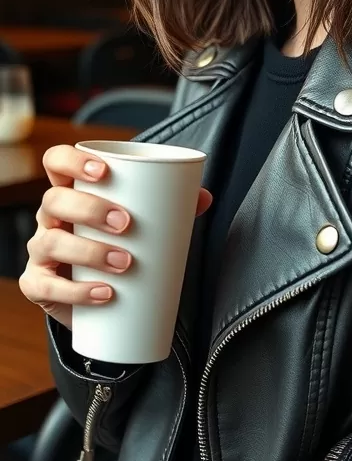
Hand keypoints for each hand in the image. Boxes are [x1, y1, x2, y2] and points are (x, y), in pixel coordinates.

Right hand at [19, 145, 211, 330]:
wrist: (103, 299)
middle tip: (126, 223)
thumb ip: (171, 207)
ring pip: (50, 242)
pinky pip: (45, 285)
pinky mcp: (38, 285)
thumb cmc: (120, 245)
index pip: (56, 162)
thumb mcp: (142, 224)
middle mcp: (50, 216)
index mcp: (72, 191)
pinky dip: (76, 291)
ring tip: (125, 262)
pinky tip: (105, 293)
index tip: (103, 171)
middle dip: (89, 209)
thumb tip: (204, 197)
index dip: (72, 161)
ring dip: (89, 251)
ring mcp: (40, 250)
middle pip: (54, 199)